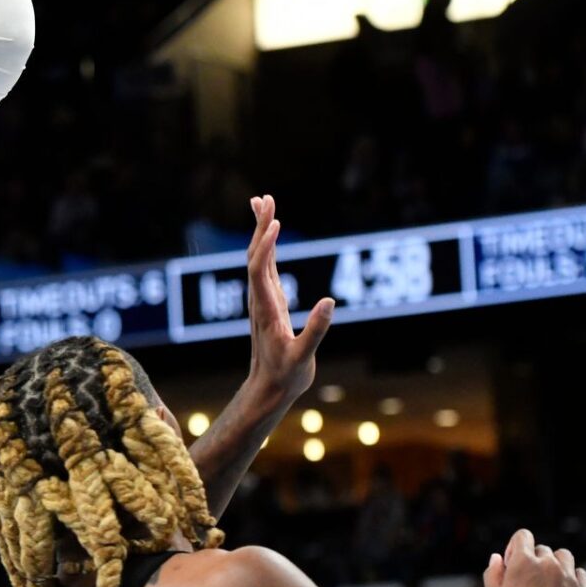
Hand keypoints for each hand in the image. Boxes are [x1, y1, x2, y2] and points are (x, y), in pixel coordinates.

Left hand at [245, 195, 332, 401]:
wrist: (269, 388)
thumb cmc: (286, 375)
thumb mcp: (303, 357)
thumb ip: (316, 331)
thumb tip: (329, 303)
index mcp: (265, 309)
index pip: (259, 270)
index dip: (266, 246)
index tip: (275, 223)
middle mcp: (260, 299)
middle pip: (256, 255)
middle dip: (261, 226)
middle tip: (265, 198)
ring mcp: (263, 298)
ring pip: (259, 257)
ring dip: (262, 230)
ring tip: (264, 202)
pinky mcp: (270, 301)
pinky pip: (266, 266)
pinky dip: (268, 246)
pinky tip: (270, 233)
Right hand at [485, 529, 585, 586]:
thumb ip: (493, 573)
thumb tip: (499, 558)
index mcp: (524, 563)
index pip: (523, 536)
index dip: (515, 548)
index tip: (513, 565)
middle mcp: (549, 566)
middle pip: (542, 549)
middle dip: (534, 561)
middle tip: (528, 584)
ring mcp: (571, 580)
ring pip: (564, 557)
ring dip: (555, 565)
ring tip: (548, 585)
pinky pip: (580, 575)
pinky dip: (571, 579)